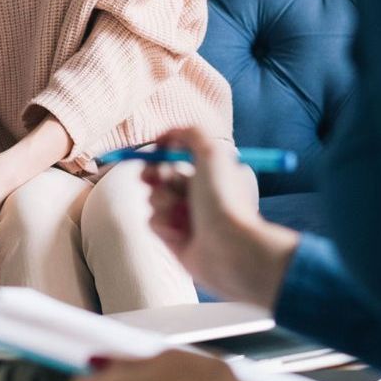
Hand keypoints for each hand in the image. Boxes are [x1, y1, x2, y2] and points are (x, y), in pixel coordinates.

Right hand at [143, 126, 297, 306]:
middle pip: (162, 175)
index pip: (179, 155)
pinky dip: (163, 223)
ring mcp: (185, 216)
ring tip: (178, 211)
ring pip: (155, 198)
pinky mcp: (174, 238)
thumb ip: (191, 133)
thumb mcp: (212, 152)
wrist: (227, 247)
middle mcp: (198, 193)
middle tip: (153, 178)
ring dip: (162, 200)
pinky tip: (179, 232)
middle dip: (154, 174)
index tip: (156, 150)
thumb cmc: (223, 198)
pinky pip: (154, 221)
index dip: (163, 152)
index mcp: (211, 173)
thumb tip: (168, 134)